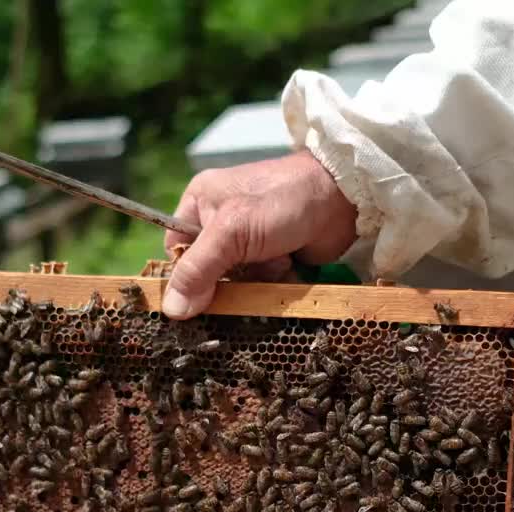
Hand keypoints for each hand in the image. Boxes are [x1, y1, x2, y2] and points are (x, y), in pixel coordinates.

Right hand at [161, 150, 357, 318]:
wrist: (342, 198)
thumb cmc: (282, 201)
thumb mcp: (231, 232)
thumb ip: (198, 270)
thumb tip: (171, 311)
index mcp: (199, 203)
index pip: (176, 252)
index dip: (185, 277)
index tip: (199, 295)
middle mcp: (219, 221)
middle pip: (206, 273)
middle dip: (228, 280)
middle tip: (248, 272)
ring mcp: (248, 240)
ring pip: (235, 283)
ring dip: (255, 280)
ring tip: (275, 260)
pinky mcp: (272, 256)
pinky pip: (260, 284)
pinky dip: (273, 282)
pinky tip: (288, 265)